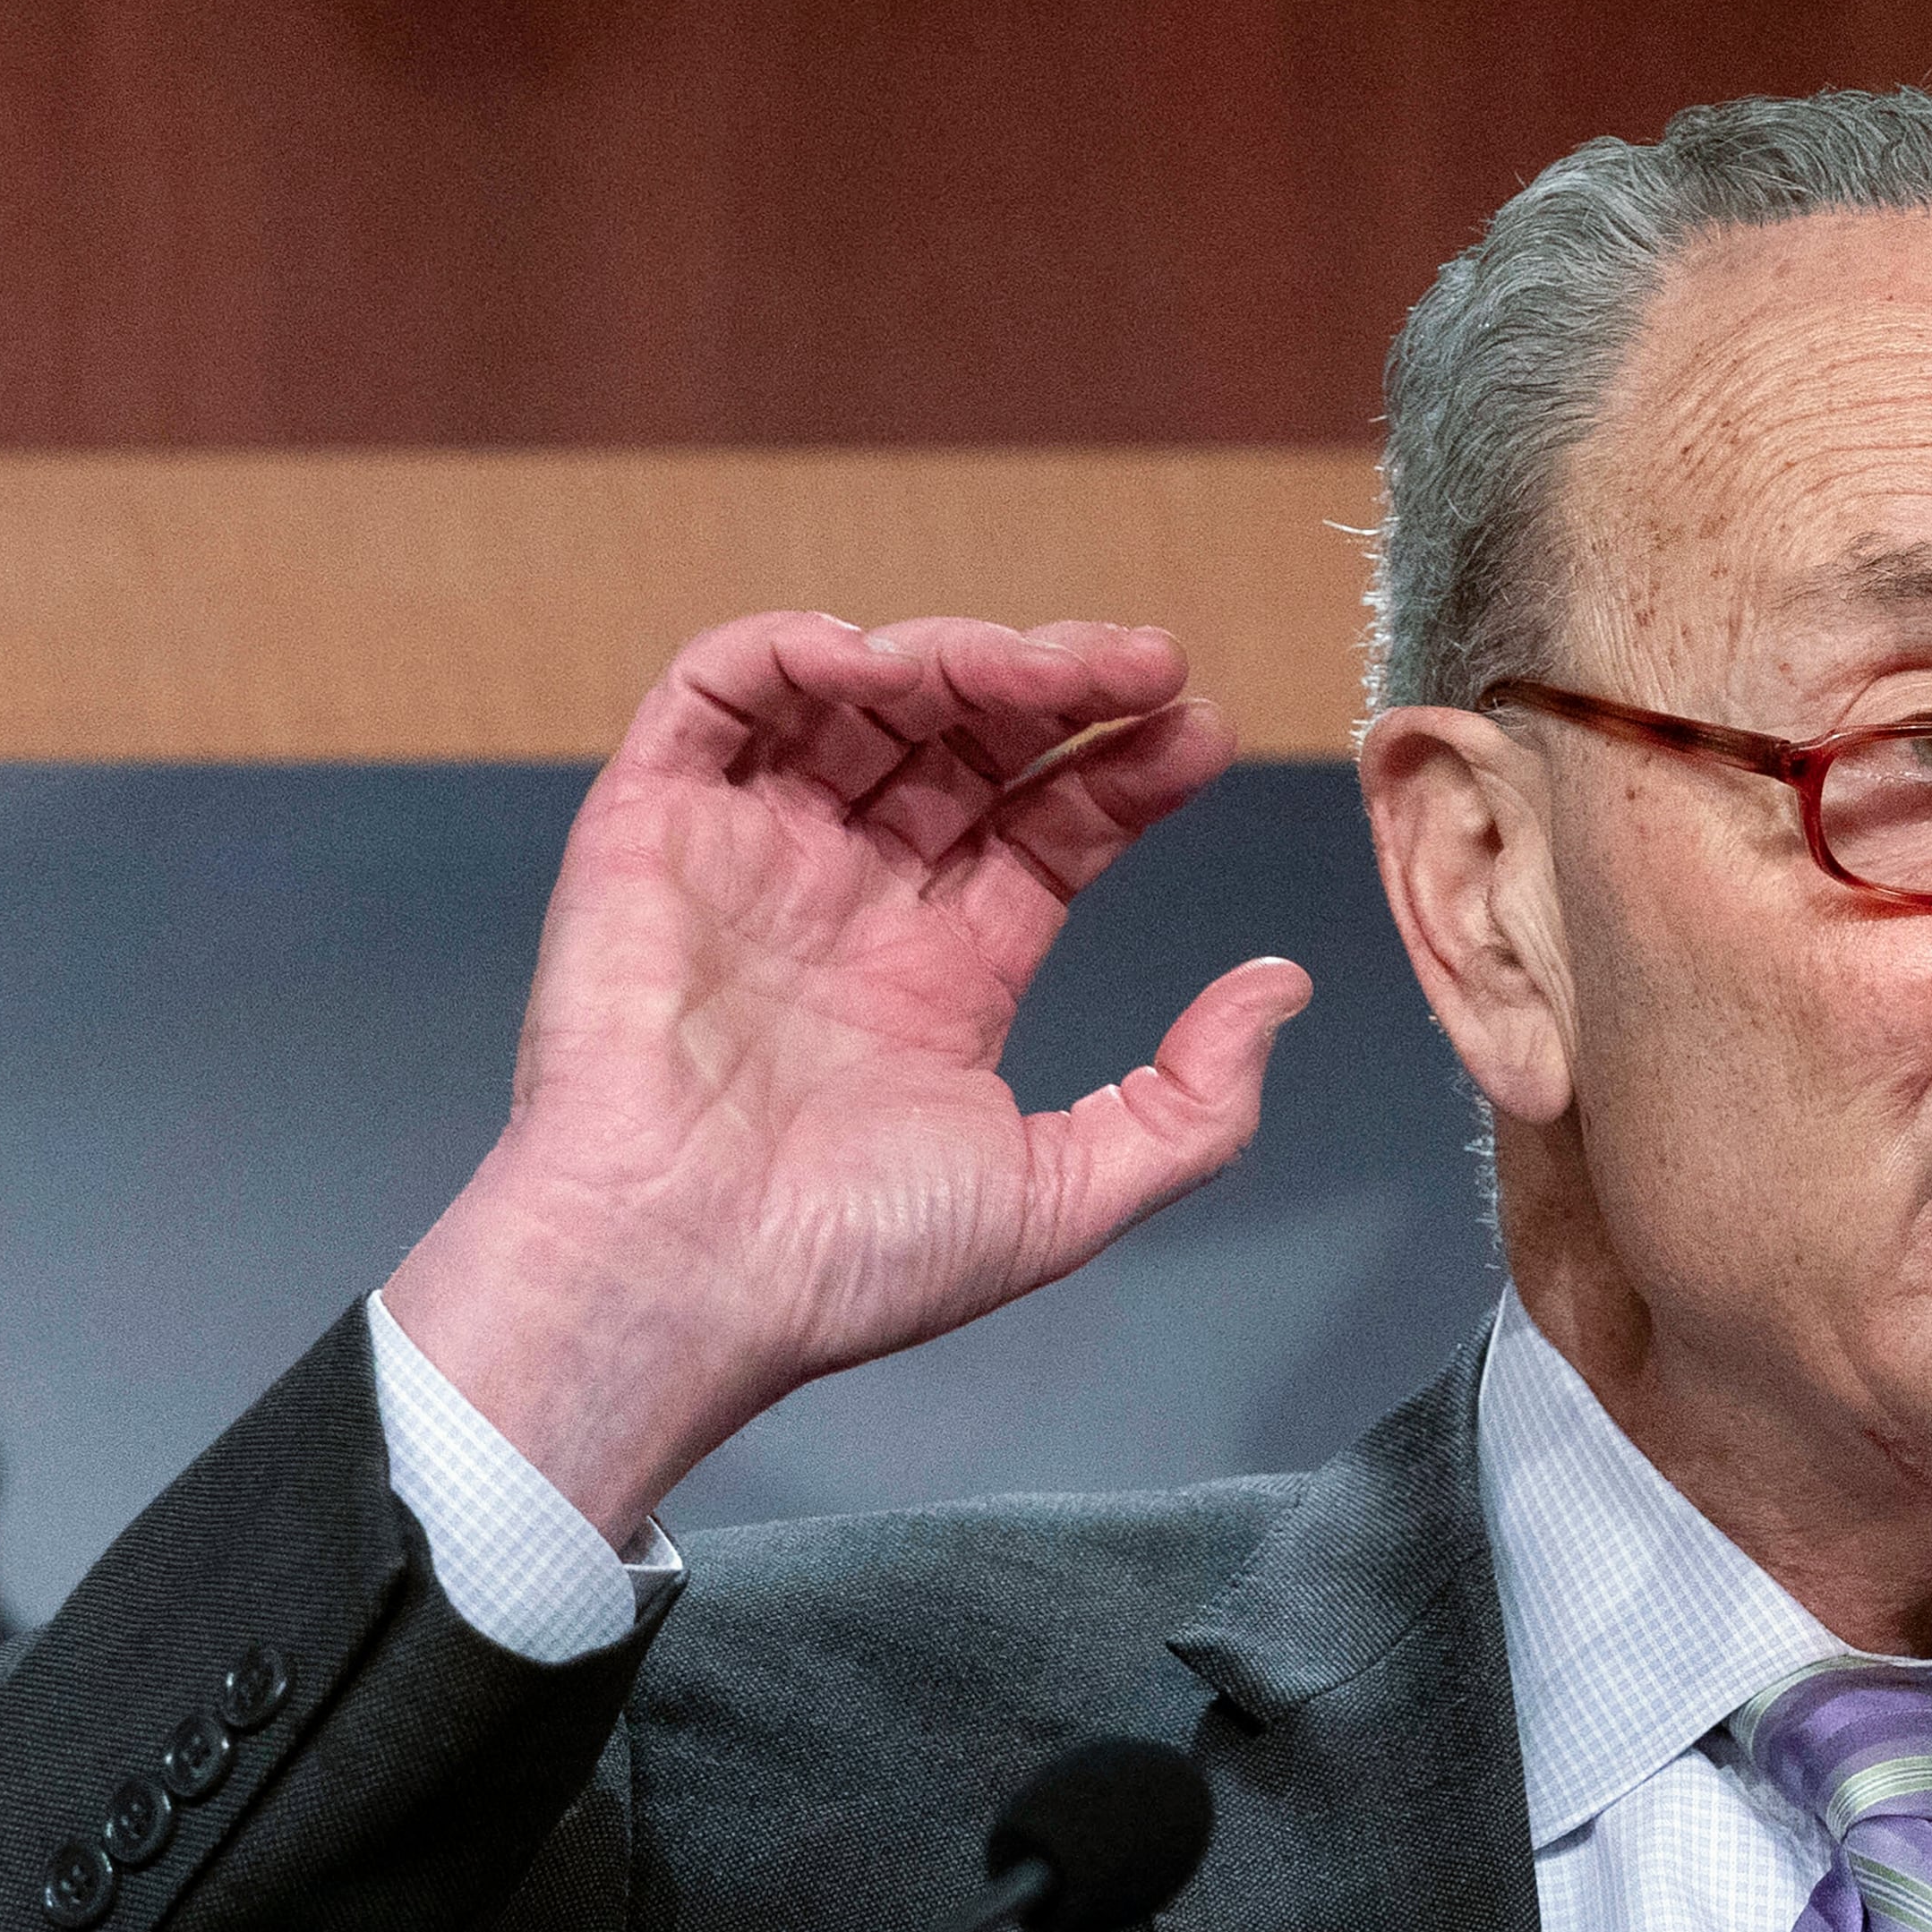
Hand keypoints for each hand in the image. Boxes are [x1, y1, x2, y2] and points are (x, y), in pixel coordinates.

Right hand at [386, 610, 1307, 1541]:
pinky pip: (714, 696)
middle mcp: (850, 901)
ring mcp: (751, 856)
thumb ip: (1193, 1103)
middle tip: (1150, 665)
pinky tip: (886, 663)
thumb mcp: (1066, 1195)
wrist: (682, 1280)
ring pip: (858, 701)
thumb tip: (1284, 990)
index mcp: (943, 975)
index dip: (1125, 771)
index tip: (1203, 729)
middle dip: (1061, 692)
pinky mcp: (647, 829)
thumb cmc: (848, 1263)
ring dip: (955, 658)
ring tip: (1042, 668)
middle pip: (966, 749)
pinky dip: (796, 651)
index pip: (1050, 831)